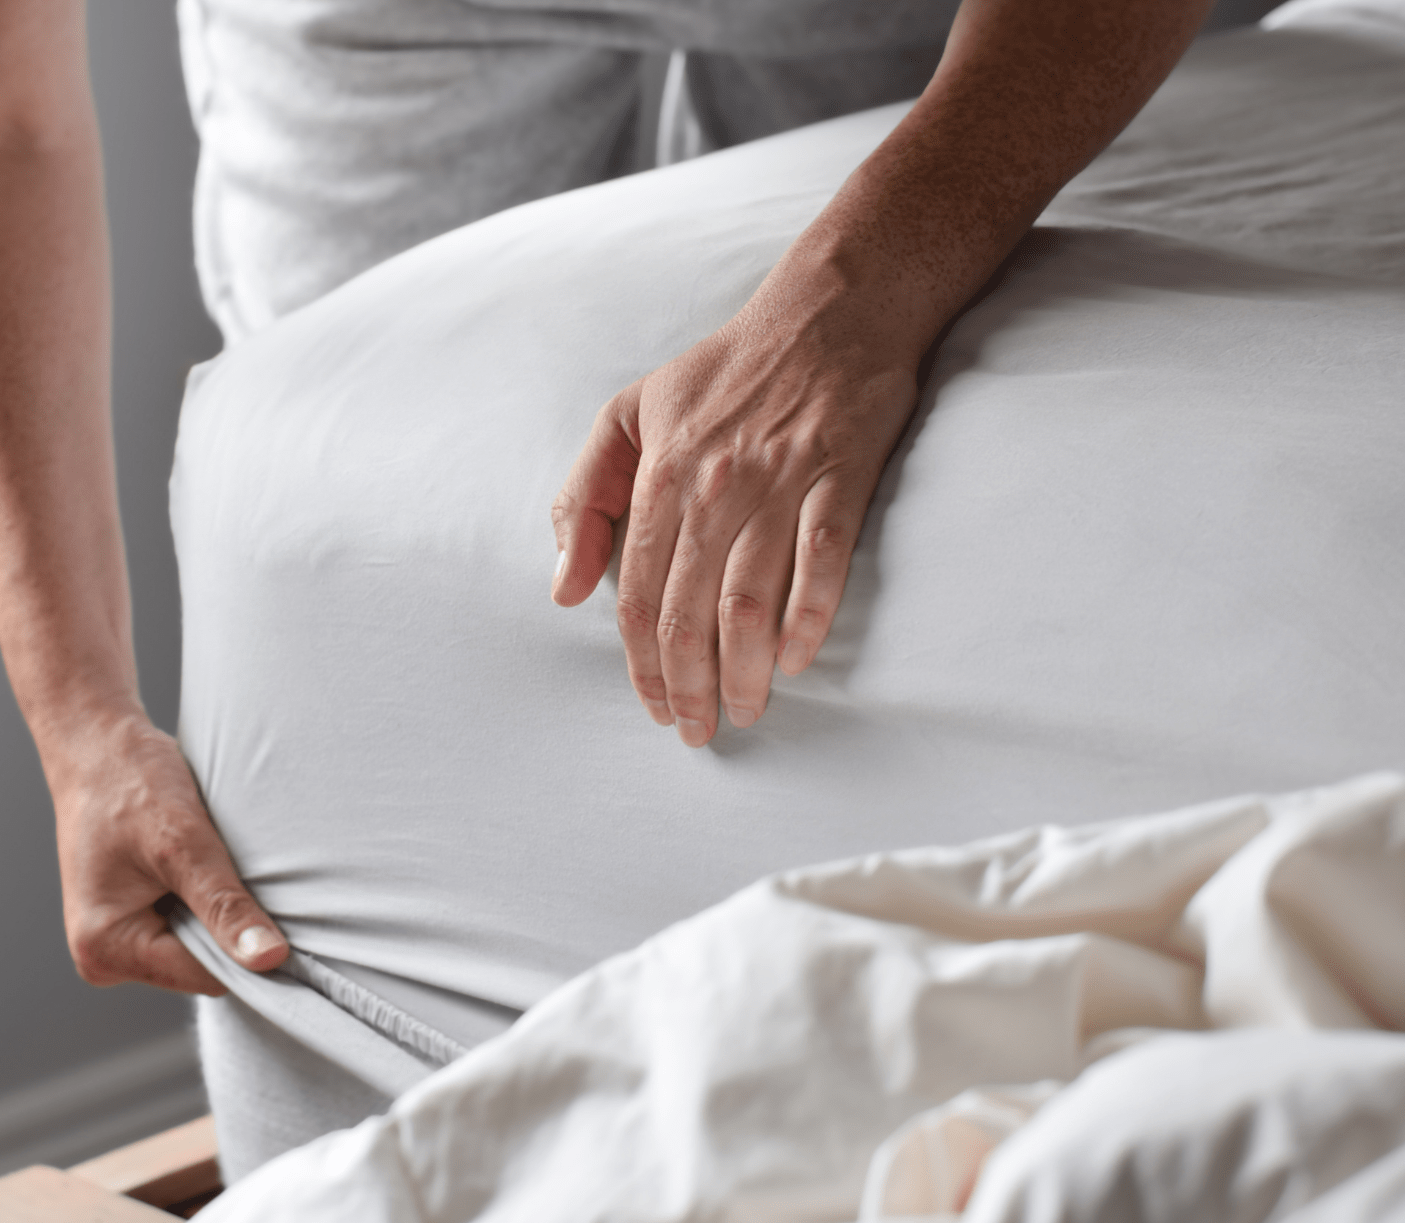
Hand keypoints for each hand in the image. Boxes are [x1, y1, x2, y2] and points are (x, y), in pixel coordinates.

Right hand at [47, 710, 287, 994]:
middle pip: (202, 967)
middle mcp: (106, 955)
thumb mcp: (183, 843)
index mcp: (106, 947)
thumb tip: (267, 959)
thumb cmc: (127, 781)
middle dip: (230, 928)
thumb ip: (225, 906)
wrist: (98, 745)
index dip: (249, 952)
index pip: (205, 977)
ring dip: (219, 911)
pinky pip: (190, 926)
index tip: (288, 925)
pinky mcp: (135, 920)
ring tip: (213, 865)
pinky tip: (204, 868)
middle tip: (242, 877)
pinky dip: (207, 900)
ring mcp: (118, 940)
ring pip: (200, 947)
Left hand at [550, 286, 920, 745]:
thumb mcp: (630, 413)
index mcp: (661, 474)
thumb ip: (587, 498)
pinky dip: (808, 618)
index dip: (641, 663)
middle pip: (688, 613)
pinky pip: (822, 562)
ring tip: (746, 711)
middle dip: (687, 686)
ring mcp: (779, 483)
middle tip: (699, 730)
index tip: (655, 706)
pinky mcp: (840, 477)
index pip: (638, 594)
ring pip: (748, 602)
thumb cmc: (726, 368)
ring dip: (744, 672)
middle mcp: (714, 486)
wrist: (830, 310)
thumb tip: (564, 587)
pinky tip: (797, 660)